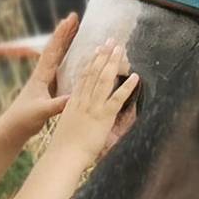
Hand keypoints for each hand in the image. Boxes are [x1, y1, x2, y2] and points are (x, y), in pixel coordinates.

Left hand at [0, 13, 79, 142]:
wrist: (13, 127)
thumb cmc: (24, 118)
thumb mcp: (41, 111)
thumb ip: (56, 105)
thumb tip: (73, 97)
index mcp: (41, 76)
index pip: (53, 50)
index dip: (62, 34)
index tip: (69, 19)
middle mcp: (43, 74)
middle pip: (56, 48)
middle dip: (65, 32)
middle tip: (75, 17)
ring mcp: (46, 80)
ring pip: (59, 56)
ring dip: (67, 42)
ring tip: (77, 30)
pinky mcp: (49, 88)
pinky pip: (62, 68)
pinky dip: (69, 58)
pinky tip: (77, 57)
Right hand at [45, 39, 137, 167]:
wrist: (63, 157)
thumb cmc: (64, 148)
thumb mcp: (68, 127)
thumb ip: (75, 118)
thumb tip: (79, 116)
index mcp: (73, 102)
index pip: (83, 77)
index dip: (91, 61)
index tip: (97, 50)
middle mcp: (83, 100)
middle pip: (94, 73)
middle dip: (104, 55)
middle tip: (112, 41)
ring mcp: (93, 107)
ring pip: (104, 80)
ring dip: (114, 63)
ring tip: (122, 50)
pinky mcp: (103, 117)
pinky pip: (117, 99)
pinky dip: (126, 87)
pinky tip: (135, 76)